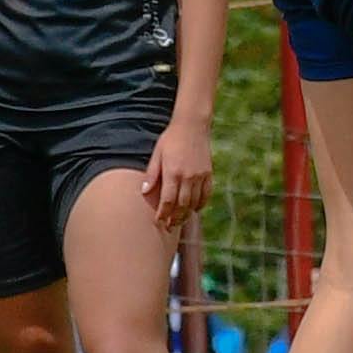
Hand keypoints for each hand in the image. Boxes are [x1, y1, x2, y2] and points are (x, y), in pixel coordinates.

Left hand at [143, 116, 213, 232]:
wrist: (192, 125)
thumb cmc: (171, 139)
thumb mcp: (157, 154)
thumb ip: (152, 174)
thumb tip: (144, 192)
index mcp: (173, 172)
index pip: (168, 201)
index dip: (163, 214)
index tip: (158, 221)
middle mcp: (188, 177)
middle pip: (182, 206)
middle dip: (174, 218)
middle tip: (169, 226)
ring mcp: (200, 176)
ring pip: (194, 202)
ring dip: (187, 214)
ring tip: (179, 220)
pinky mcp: (208, 173)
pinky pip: (206, 194)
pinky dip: (200, 204)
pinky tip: (194, 208)